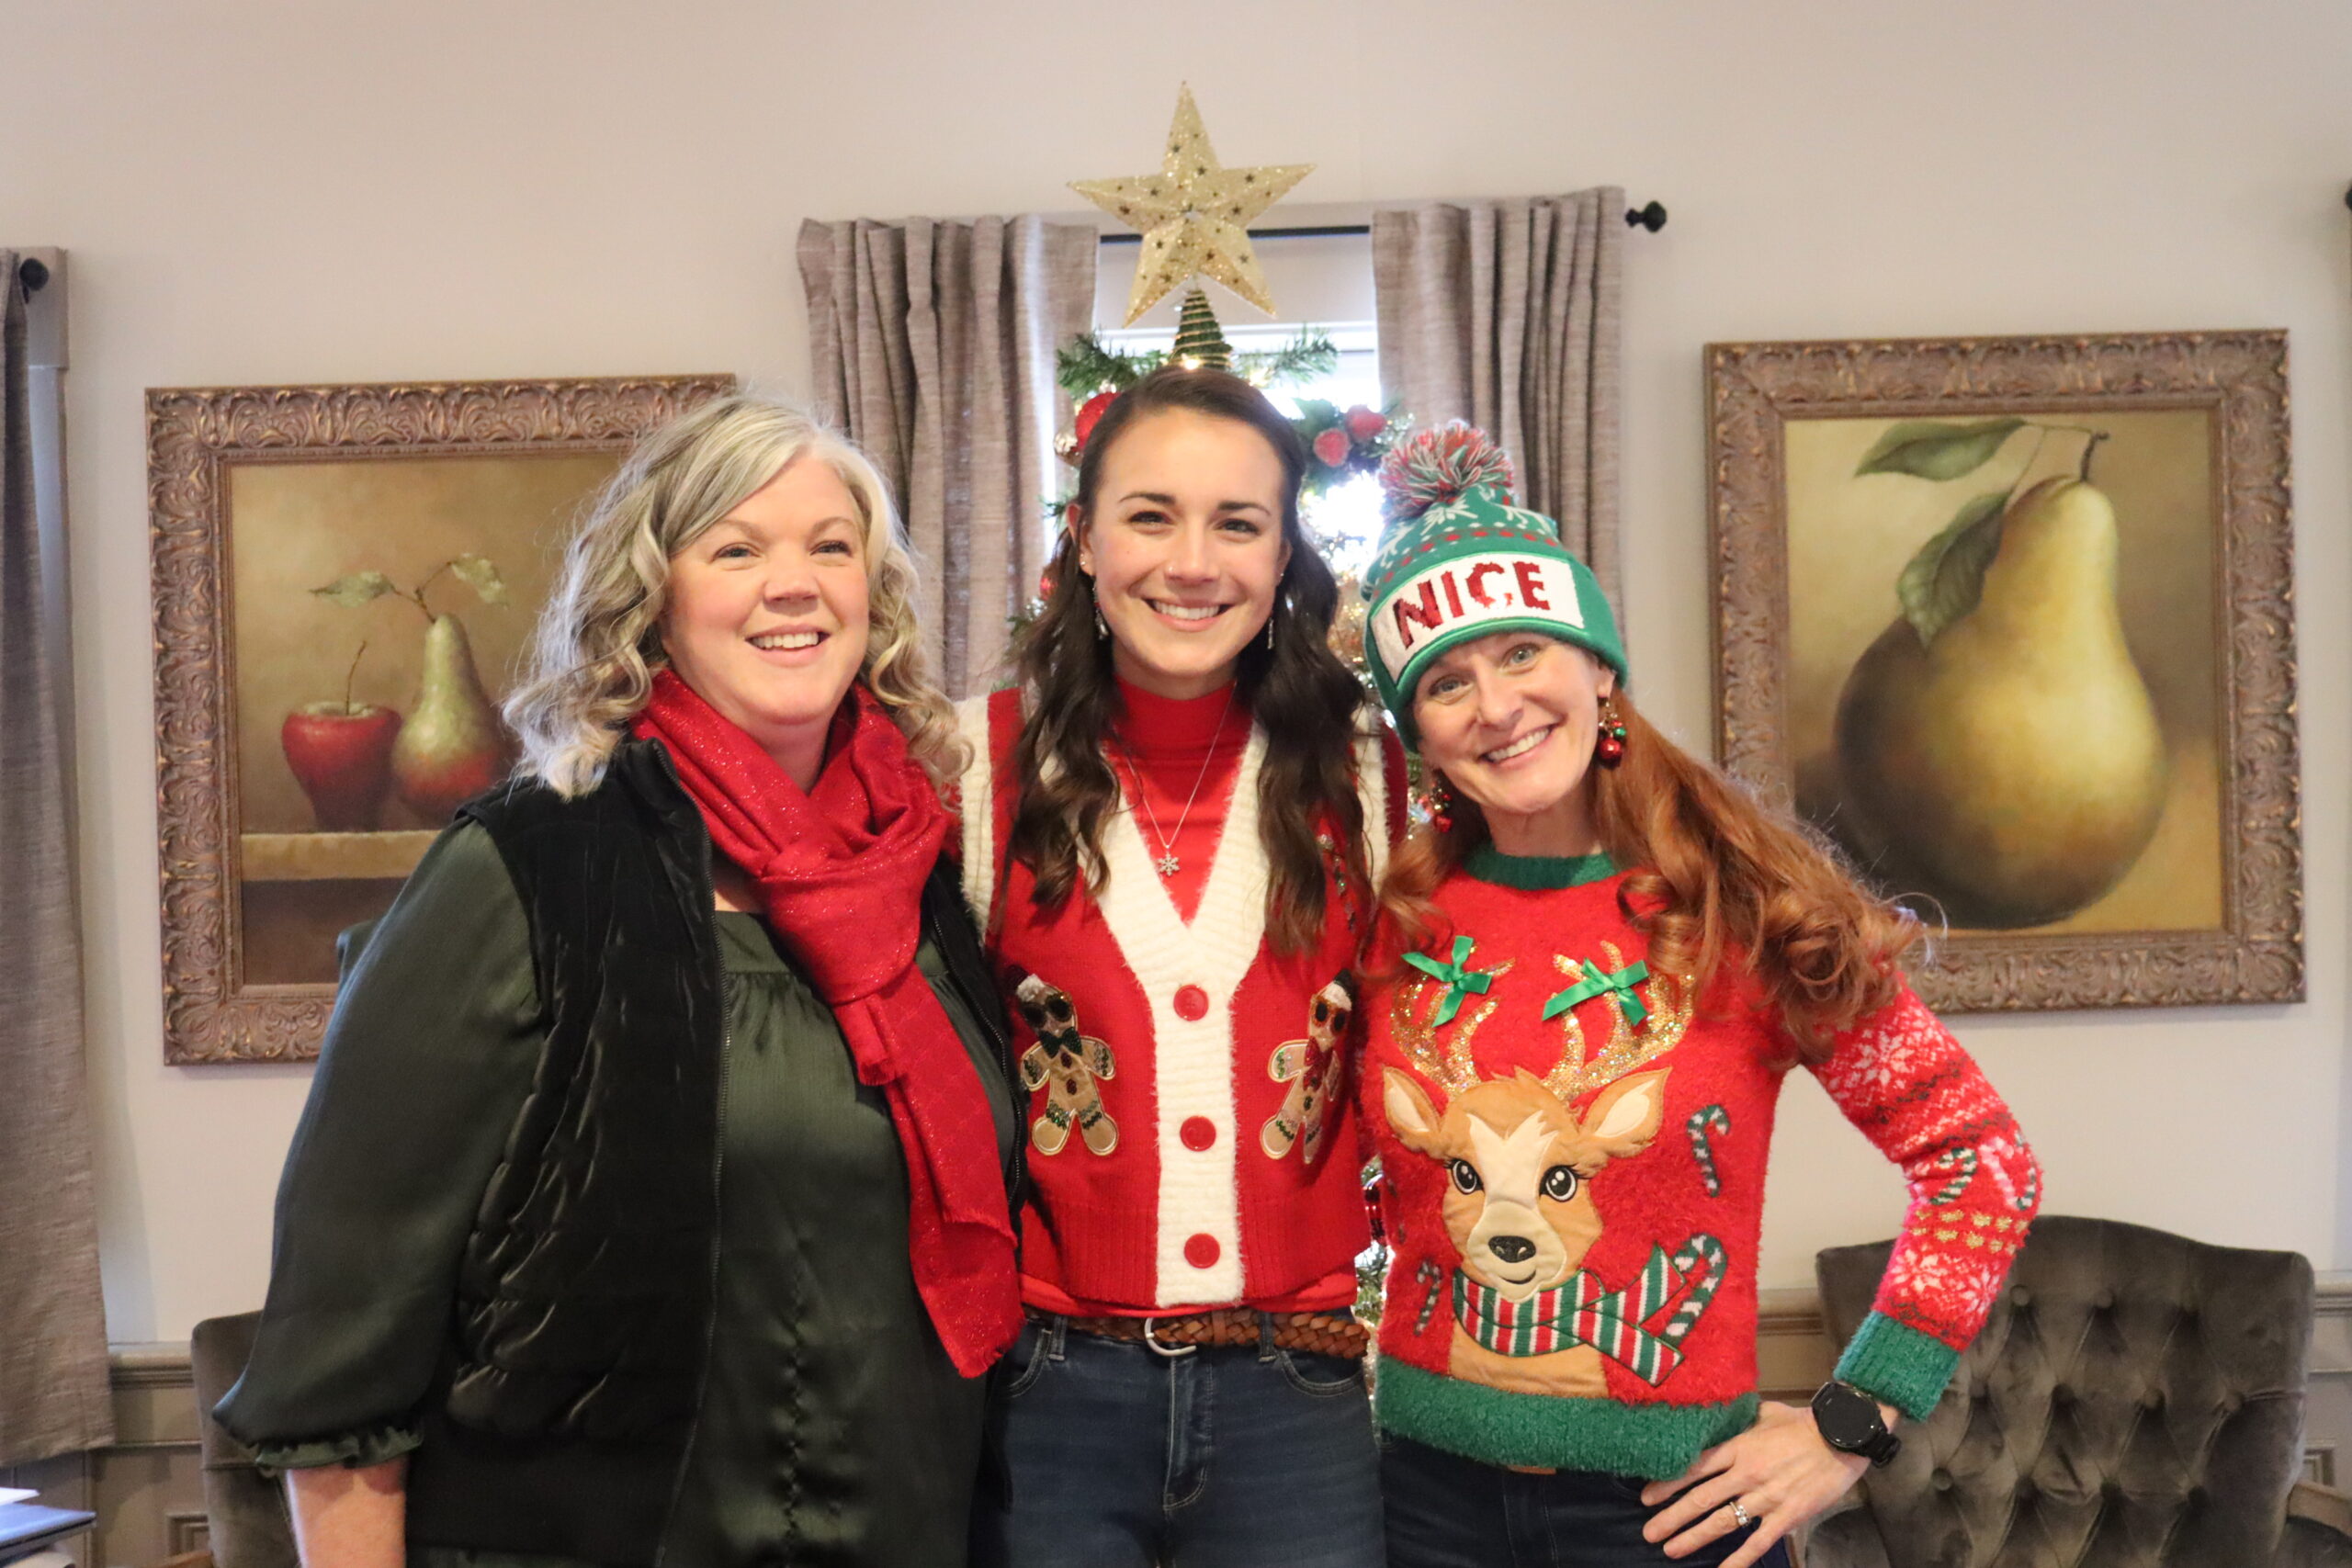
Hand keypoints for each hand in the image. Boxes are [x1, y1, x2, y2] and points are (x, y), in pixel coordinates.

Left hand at [1638, 1398, 1889, 1564]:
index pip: (1694, 1468)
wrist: (1842, 1436)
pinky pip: (1758, 1541)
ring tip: (1671, 1550)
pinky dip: (1739, 1559)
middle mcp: (1746, 1473)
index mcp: (1738, 1447)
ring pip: (1722, 1522)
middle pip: (1700, 1499)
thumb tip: (1718, 1414)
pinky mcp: (1787, 1515)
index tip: (1646, 1498)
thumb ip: (1738, 1419)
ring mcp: (1766, 1497)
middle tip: (1649, 1533)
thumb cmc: (1803, 1423)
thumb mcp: (1764, 1412)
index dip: (1667, 1485)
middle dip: (1671, 1518)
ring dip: (1693, 1537)